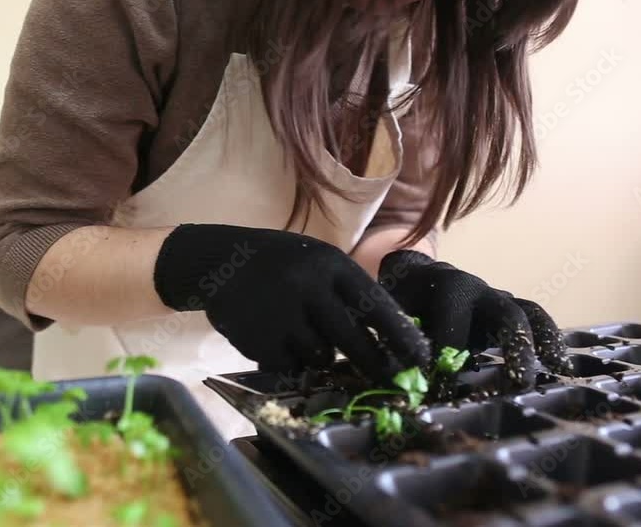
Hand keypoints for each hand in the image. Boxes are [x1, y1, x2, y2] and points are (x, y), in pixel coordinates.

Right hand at [153, 225, 430, 383]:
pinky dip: (290, 360)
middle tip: (388, 378)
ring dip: (320, 355)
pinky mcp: (258, 339)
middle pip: (353, 339)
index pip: (375, 304)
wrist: (220, 262)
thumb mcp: (320, 263)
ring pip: (320, 356)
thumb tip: (395, 337)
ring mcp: (280, 314)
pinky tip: (277, 338)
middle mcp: (307, 287)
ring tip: (302, 333)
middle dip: (374, 363)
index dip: (401, 335)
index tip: (420, 359)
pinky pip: (290, 366)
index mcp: (330, 264)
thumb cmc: (282, 264)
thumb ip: (350, 293)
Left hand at [378, 250, 572, 387]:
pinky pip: (538, 320)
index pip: (453, 320)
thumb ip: (398, 340)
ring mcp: (498, 297)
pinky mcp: (510, 310)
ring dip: (543, 343)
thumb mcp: (392, 314)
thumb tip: (400, 381)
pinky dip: (552, 341)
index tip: (442, 388)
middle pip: (506, 313)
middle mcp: (478, 288)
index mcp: (445, 286)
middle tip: (517, 384)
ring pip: (529, 314)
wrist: (413, 275)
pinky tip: (563, 369)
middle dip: (514, 347)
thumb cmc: (400, 302)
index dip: (449, 353)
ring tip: (557, 372)